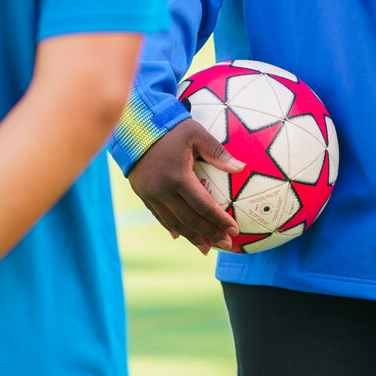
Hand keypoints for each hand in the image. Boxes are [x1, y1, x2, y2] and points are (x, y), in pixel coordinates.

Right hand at [128, 119, 244, 253]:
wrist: (134, 125)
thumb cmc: (170, 128)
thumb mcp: (196, 134)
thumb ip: (218, 152)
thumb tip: (241, 167)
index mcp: (178, 177)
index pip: (203, 205)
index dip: (219, 220)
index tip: (234, 230)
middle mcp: (163, 190)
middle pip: (189, 220)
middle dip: (209, 235)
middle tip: (226, 245)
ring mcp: (150, 194)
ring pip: (173, 223)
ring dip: (191, 238)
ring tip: (206, 249)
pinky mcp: (142, 194)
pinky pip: (158, 216)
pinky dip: (171, 228)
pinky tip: (180, 236)